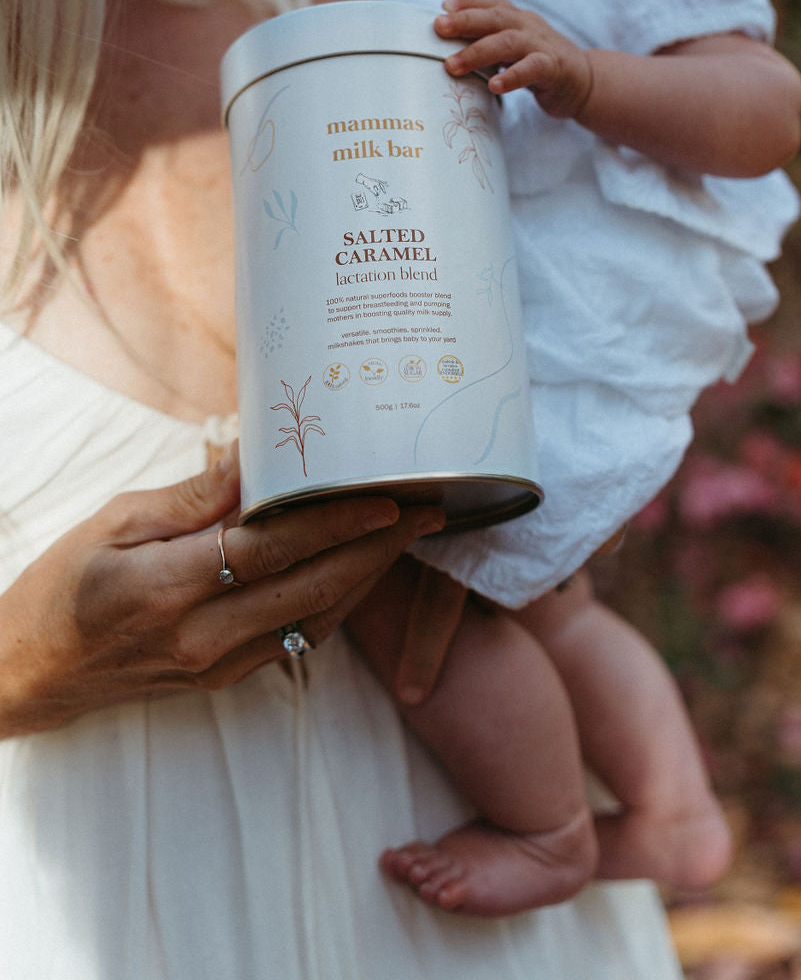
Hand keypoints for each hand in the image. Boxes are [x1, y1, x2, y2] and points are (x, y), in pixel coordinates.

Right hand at [0, 443, 442, 737]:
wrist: (29, 673)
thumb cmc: (62, 587)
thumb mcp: (114, 523)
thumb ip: (192, 497)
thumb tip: (252, 453)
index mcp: (170, 588)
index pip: (274, 549)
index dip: (338, 523)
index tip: (388, 497)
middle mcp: (203, 636)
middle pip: (312, 588)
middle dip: (378, 549)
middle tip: (427, 510)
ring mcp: (217, 666)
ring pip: (316, 621)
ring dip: (369, 579)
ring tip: (408, 536)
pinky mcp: (223, 680)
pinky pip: (296, 642)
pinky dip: (336, 605)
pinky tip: (360, 573)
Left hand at [435, 0, 592, 119]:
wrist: (585, 81)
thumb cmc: (539, 63)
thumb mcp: (514, 46)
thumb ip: (488, 40)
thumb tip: (448, 42)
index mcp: (517, 19)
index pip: (492, 4)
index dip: (468, 2)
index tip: (444, 6)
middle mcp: (528, 26)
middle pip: (495, 17)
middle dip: (465, 21)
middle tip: (439, 28)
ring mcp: (542, 46)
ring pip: (508, 42)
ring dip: (478, 52)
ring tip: (453, 65)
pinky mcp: (554, 68)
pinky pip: (532, 69)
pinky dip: (512, 76)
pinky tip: (495, 86)